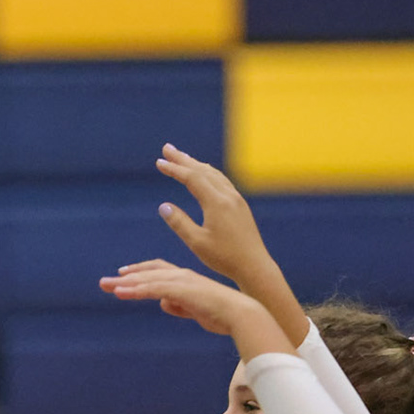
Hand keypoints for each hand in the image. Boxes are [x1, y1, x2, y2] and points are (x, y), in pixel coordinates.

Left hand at [99, 260, 273, 336]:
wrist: (240, 315)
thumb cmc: (221, 314)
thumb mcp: (194, 310)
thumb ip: (179, 306)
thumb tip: (162, 303)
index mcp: (185, 279)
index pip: (158, 271)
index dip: (140, 271)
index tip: (123, 274)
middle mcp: (181, 276)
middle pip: (147, 273)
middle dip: (125, 278)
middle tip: (104, 283)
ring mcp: (181, 281)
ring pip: (147, 280)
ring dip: (125, 283)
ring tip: (106, 286)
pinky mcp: (182, 290)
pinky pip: (154, 289)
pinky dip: (136, 290)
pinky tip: (121, 292)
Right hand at [154, 144, 275, 285]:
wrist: (254, 265)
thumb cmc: (224, 257)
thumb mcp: (196, 242)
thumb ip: (179, 223)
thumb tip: (163, 206)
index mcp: (216, 203)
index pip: (192, 178)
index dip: (174, 169)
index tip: (159, 162)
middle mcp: (228, 196)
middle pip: (203, 170)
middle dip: (183, 159)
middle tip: (167, 148)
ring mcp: (236, 200)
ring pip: (214, 174)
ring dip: (196, 164)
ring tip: (182, 158)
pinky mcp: (239, 206)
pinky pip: (222, 181)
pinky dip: (208, 173)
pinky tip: (205, 175)